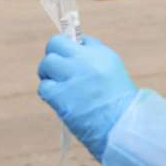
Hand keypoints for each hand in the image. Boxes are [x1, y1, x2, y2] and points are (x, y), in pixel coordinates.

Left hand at [37, 34, 137, 159]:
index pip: (77, 38)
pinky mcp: (60, 96)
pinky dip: (48, 92)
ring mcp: (71, 77)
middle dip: (54, 56)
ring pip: (46, 64)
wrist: (122, 127)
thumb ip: (95, 56)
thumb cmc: (120, 103)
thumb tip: (76, 45)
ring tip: (58, 86)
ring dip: (48, 74)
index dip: (68, 47)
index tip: (68, 57)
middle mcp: (85, 61)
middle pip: (55, 44)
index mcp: (101, 54)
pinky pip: (44, 87)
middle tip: (57, 69)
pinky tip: (58, 99)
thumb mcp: (114, 70)